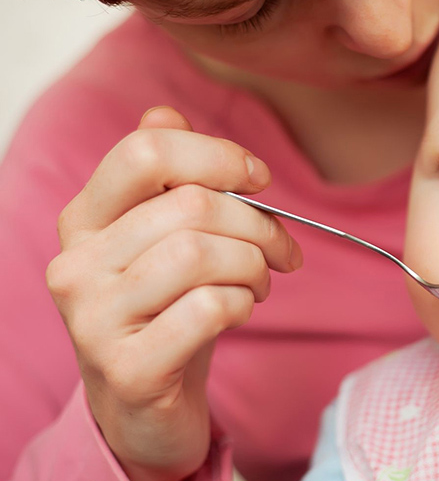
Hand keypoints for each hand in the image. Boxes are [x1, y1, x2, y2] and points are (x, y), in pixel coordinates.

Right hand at [45, 107, 301, 480]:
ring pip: (201, 254)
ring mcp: (94, 319)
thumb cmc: (165, 310)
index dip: (219, 155)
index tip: (259, 180)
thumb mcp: (162, 241)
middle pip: (192, 205)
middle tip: (282, 251)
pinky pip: (208, 308)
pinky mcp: (127, 367)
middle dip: (260, 224)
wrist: (143, 405)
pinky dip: (242, 304)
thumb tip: (165, 114)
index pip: (147, 152)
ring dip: (254, 267)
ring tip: (260, 283)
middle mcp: (76, 263)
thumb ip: (163, 179)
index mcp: (85, 219)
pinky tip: (239, 311)